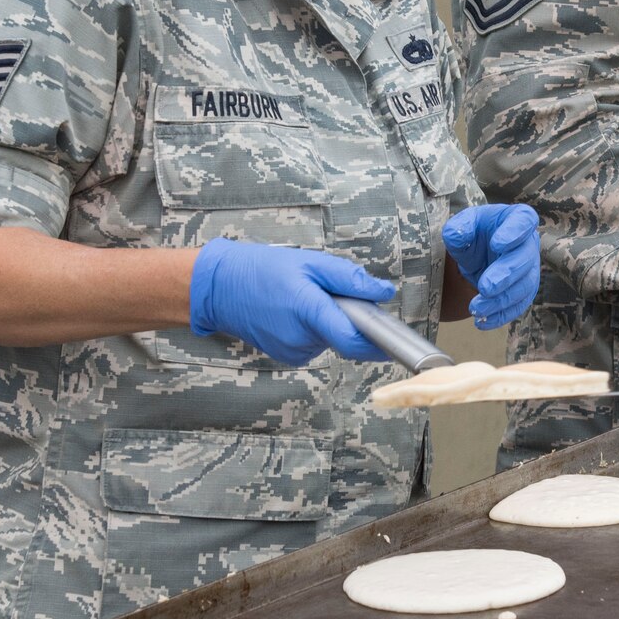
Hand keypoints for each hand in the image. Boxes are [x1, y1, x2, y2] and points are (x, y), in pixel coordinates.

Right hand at [188, 238, 395, 365]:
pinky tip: (297, 310)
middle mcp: (301, 339)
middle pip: (345, 337)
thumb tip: (383, 292)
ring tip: (307, 297)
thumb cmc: (262, 270)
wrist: (219, 288)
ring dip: (332, 322)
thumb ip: (350, 279)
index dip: (380, 343)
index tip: (398, 342)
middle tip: (333, 293)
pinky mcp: (286, 355)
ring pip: (331, 339)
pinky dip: (316, 328)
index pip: (353, 341)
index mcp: (309, 312)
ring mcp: (291, 351)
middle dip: (351, 318)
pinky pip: (316, 342)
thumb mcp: (311, 263)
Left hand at [443, 203, 540, 329]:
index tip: (497, 244)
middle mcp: (528, 243)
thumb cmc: (475, 233)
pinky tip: (483, 321)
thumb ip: (459, 227)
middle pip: (524, 259)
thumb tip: (457, 234)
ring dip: (501, 300)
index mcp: (517, 218)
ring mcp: (529, 269)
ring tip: (476, 308)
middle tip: (485, 287)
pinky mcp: (525, 291)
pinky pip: (519, 306)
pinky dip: (501, 315)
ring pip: (524, 287)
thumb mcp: (463, 225)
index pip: (523, 221)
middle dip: (506, 275)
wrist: (478, 254)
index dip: (514, 233)